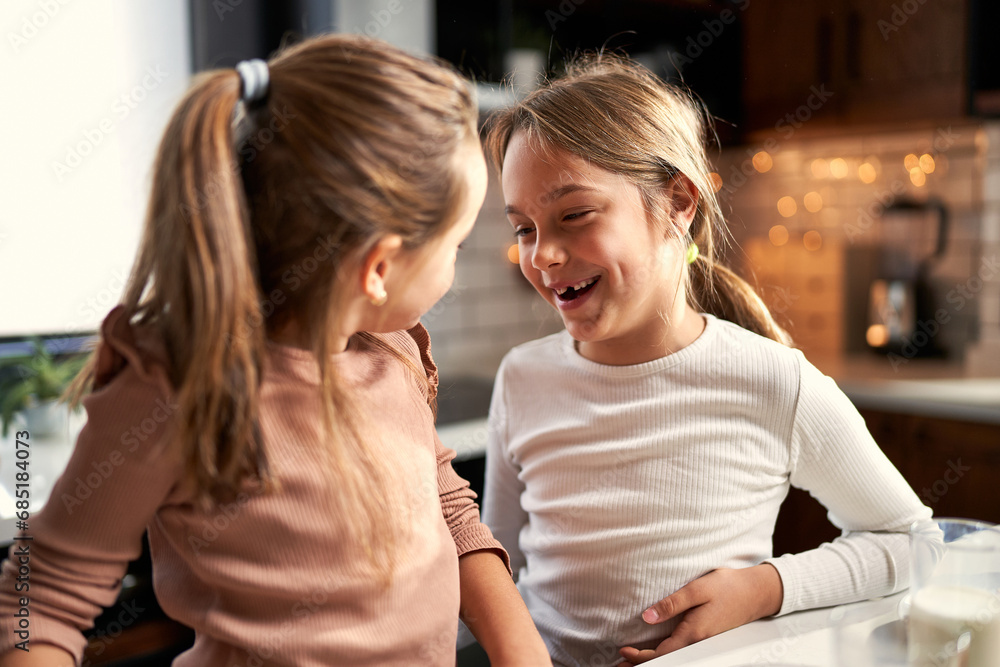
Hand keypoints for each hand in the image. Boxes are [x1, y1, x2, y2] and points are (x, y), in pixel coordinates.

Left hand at [618, 564, 782, 664]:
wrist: (756, 591)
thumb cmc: (728, 587)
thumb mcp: (696, 590)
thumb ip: (671, 604)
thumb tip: (646, 617)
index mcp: (694, 634)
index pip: (661, 653)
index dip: (639, 656)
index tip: (622, 652)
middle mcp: (698, 642)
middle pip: (665, 659)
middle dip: (642, 663)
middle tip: (621, 664)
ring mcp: (703, 641)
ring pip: (673, 656)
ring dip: (653, 659)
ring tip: (633, 660)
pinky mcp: (706, 636)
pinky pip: (681, 649)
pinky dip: (665, 652)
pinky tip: (657, 649)